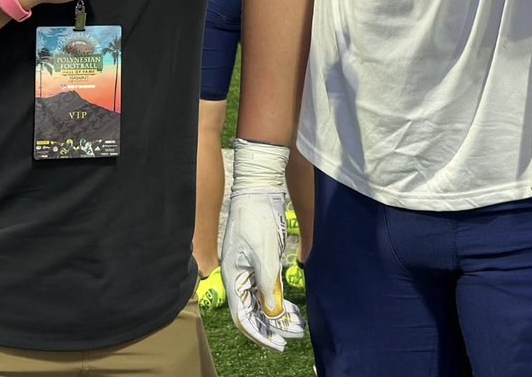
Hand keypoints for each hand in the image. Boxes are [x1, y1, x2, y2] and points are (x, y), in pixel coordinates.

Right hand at [221, 140, 304, 351]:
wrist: (259, 186)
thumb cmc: (258, 217)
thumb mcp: (266, 252)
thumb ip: (267, 284)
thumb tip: (271, 313)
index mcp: (233, 275)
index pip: (243, 316)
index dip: (260, 334)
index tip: (279, 344)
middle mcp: (238, 275)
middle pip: (252, 311)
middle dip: (272, 327)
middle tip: (294, 334)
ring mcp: (247, 267)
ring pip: (260, 300)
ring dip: (277, 314)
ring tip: (297, 323)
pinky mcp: (257, 259)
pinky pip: (265, 286)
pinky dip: (277, 298)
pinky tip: (290, 306)